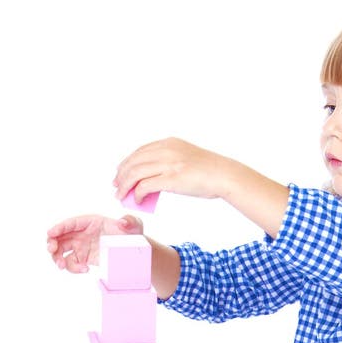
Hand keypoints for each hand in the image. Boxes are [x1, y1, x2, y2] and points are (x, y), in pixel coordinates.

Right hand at [46, 214, 141, 272]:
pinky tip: (84, 270)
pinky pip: (72, 263)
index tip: (51, 233)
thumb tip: (122, 223)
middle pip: (60, 237)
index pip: (71, 223)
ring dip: (58, 258)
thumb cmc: (132, 234)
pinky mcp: (84, 258)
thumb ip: (130, 221)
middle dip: (52, 243)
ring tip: (62, 266)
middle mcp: (82, 233)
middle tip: (52, 251)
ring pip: (62, 251)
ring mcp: (81, 246)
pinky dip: (73, 268)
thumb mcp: (135, 225)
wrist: (134, 251)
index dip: (59, 227)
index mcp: (90, 222)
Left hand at [113, 138, 231, 204]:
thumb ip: (170, 163)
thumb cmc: (210, 171)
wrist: (224, 175)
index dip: (127, 163)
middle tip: (116, 186)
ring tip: (121, 195)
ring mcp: (169, 164)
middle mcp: (166, 150)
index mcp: (169, 143)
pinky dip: (137, 193)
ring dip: (125, 185)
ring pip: (136, 173)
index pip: (140, 151)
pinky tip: (137, 200)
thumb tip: (154, 180)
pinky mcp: (171, 179)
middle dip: (121, 175)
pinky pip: (145, 186)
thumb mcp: (186, 159)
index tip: (121, 173)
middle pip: (134, 161)